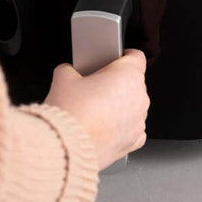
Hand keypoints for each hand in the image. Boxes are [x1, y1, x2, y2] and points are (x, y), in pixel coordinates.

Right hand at [44, 49, 148, 170]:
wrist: (66, 146)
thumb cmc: (70, 113)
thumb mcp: (63, 78)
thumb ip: (71, 70)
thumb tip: (70, 73)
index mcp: (127, 76)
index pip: (136, 57)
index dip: (124, 55)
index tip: (116, 58)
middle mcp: (139, 98)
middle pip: (133, 83)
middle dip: (116, 84)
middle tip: (93, 89)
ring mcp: (138, 122)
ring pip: (133, 107)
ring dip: (119, 106)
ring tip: (93, 111)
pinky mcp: (133, 142)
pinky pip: (131, 128)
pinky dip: (120, 127)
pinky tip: (101, 127)